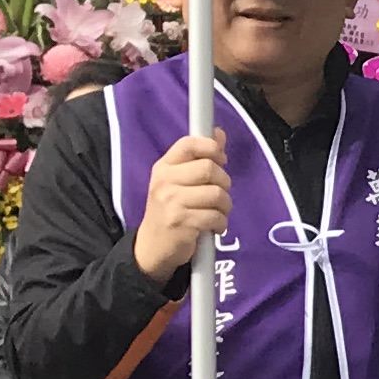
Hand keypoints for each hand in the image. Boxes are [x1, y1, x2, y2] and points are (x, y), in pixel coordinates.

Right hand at [132, 131, 230, 281]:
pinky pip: (215, 216)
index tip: (221, 160)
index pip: (189, 144)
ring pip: (216, 194)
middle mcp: (164, 181)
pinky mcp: (180, 222)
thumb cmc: (171, 209)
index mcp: (164, 166)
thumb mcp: (179, 181)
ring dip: (225, 206)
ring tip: (217, 213)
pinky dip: (221, 223)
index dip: (211, 148)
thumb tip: (219, 132)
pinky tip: (213, 226)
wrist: (153, 246)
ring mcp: (171, 202)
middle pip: (209, 169)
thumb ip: (200, 157)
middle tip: (219, 195)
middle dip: (223, 183)